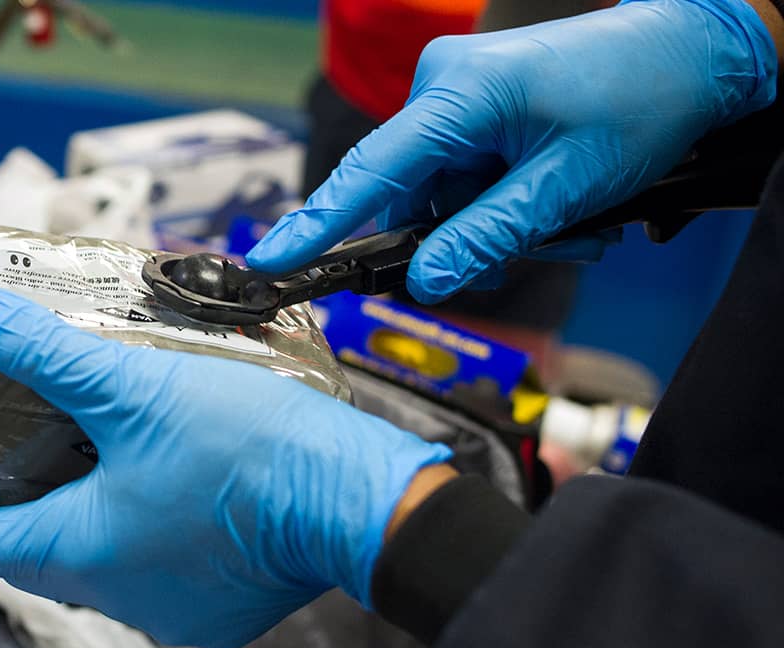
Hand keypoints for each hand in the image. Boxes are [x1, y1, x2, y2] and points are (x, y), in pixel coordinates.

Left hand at [0, 287, 451, 647]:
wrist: (360, 497)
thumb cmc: (253, 450)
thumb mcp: (135, 385)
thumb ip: (45, 354)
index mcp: (78, 552)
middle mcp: (115, 594)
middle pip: (30, 548)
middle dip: (16, 493)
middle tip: (13, 432)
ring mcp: (169, 607)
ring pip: (96, 556)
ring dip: (84, 504)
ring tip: (90, 438)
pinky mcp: (216, 601)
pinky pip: (152, 564)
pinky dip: (141, 522)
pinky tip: (161, 470)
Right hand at [247, 0, 777, 302]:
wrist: (693, 50)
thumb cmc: (641, 99)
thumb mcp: (566, 186)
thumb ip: (488, 236)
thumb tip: (427, 280)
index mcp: (459, 94)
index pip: (371, 171)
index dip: (320, 223)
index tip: (271, 260)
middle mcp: (443, 87)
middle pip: (409, 193)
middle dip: (459, 236)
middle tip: (532, 249)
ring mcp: (457, 95)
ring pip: (442, 193)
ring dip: (493, 224)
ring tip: (568, 224)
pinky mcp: (475, 106)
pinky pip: (463, 175)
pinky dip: (500, 202)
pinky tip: (554, 205)